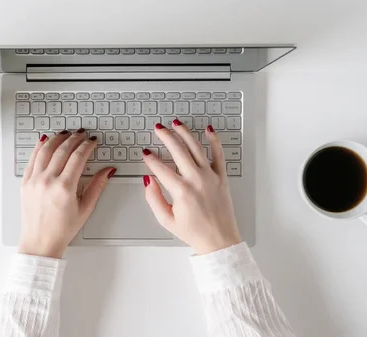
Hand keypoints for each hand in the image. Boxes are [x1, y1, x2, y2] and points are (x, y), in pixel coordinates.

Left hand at [18, 129, 115, 258]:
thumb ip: (97, 186)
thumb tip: (108, 170)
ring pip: (45, 150)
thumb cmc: (62, 229)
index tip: (93, 141)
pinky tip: (46, 141)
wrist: (40, 242)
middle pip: (62, 150)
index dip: (87, 146)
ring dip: (57, 139)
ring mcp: (34, 181)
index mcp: (65, 188)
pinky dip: (39, 147)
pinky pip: (32, 159)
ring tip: (66, 133)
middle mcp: (48, 181)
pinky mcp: (25, 183)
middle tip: (82, 134)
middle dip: (74, 139)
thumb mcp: (85, 208)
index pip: (78, 157)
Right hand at [142, 121, 241, 253]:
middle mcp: (196, 179)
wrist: (219, 239)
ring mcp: (210, 176)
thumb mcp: (166, 220)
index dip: (150, 158)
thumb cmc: (194, 232)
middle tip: (158, 128)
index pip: (160, 168)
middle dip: (165, 136)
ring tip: (176, 124)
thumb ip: (153, 199)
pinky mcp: (221, 177)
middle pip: (177, 150)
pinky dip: (214, 140)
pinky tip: (208, 130)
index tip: (145, 152)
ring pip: (196, 147)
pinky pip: (218, 154)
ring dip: (184, 133)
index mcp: (181, 191)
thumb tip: (148, 181)